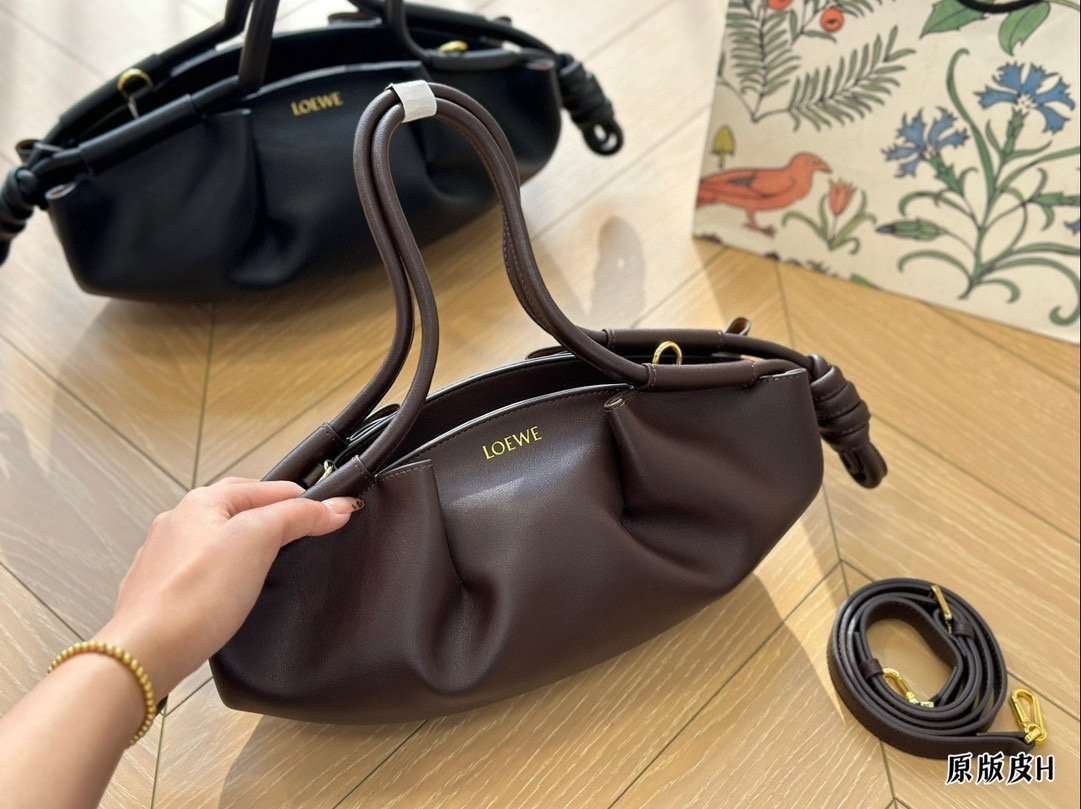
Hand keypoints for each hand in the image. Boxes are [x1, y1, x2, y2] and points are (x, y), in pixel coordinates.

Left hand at [94, 478, 359, 697]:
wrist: (145, 652)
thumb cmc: (196, 595)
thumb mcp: (257, 540)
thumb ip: (297, 517)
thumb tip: (335, 507)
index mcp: (202, 501)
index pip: (268, 488)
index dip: (304, 500)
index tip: (335, 514)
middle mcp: (179, 522)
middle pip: (239, 508)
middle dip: (273, 514)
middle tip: (305, 528)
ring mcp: (166, 556)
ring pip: (218, 536)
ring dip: (246, 540)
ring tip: (274, 556)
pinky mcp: (161, 589)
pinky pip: (202, 567)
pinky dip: (225, 568)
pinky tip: (233, 585)